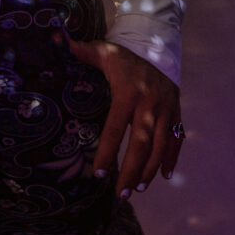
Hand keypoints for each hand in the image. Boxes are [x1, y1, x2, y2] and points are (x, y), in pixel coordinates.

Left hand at [68, 39, 182, 197]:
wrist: (157, 46)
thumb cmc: (124, 55)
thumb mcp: (103, 51)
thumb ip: (82, 51)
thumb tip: (56, 40)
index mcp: (128, 92)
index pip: (116, 128)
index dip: (108, 152)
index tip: (98, 174)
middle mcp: (149, 104)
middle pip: (142, 144)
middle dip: (132, 171)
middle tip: (121, 194)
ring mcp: (166, 110)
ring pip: (161, 146)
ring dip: (151, 170)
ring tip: (138, 189)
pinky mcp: (176, 112)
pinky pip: (177, 139)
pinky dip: (172, 158)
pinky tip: (164, 175)